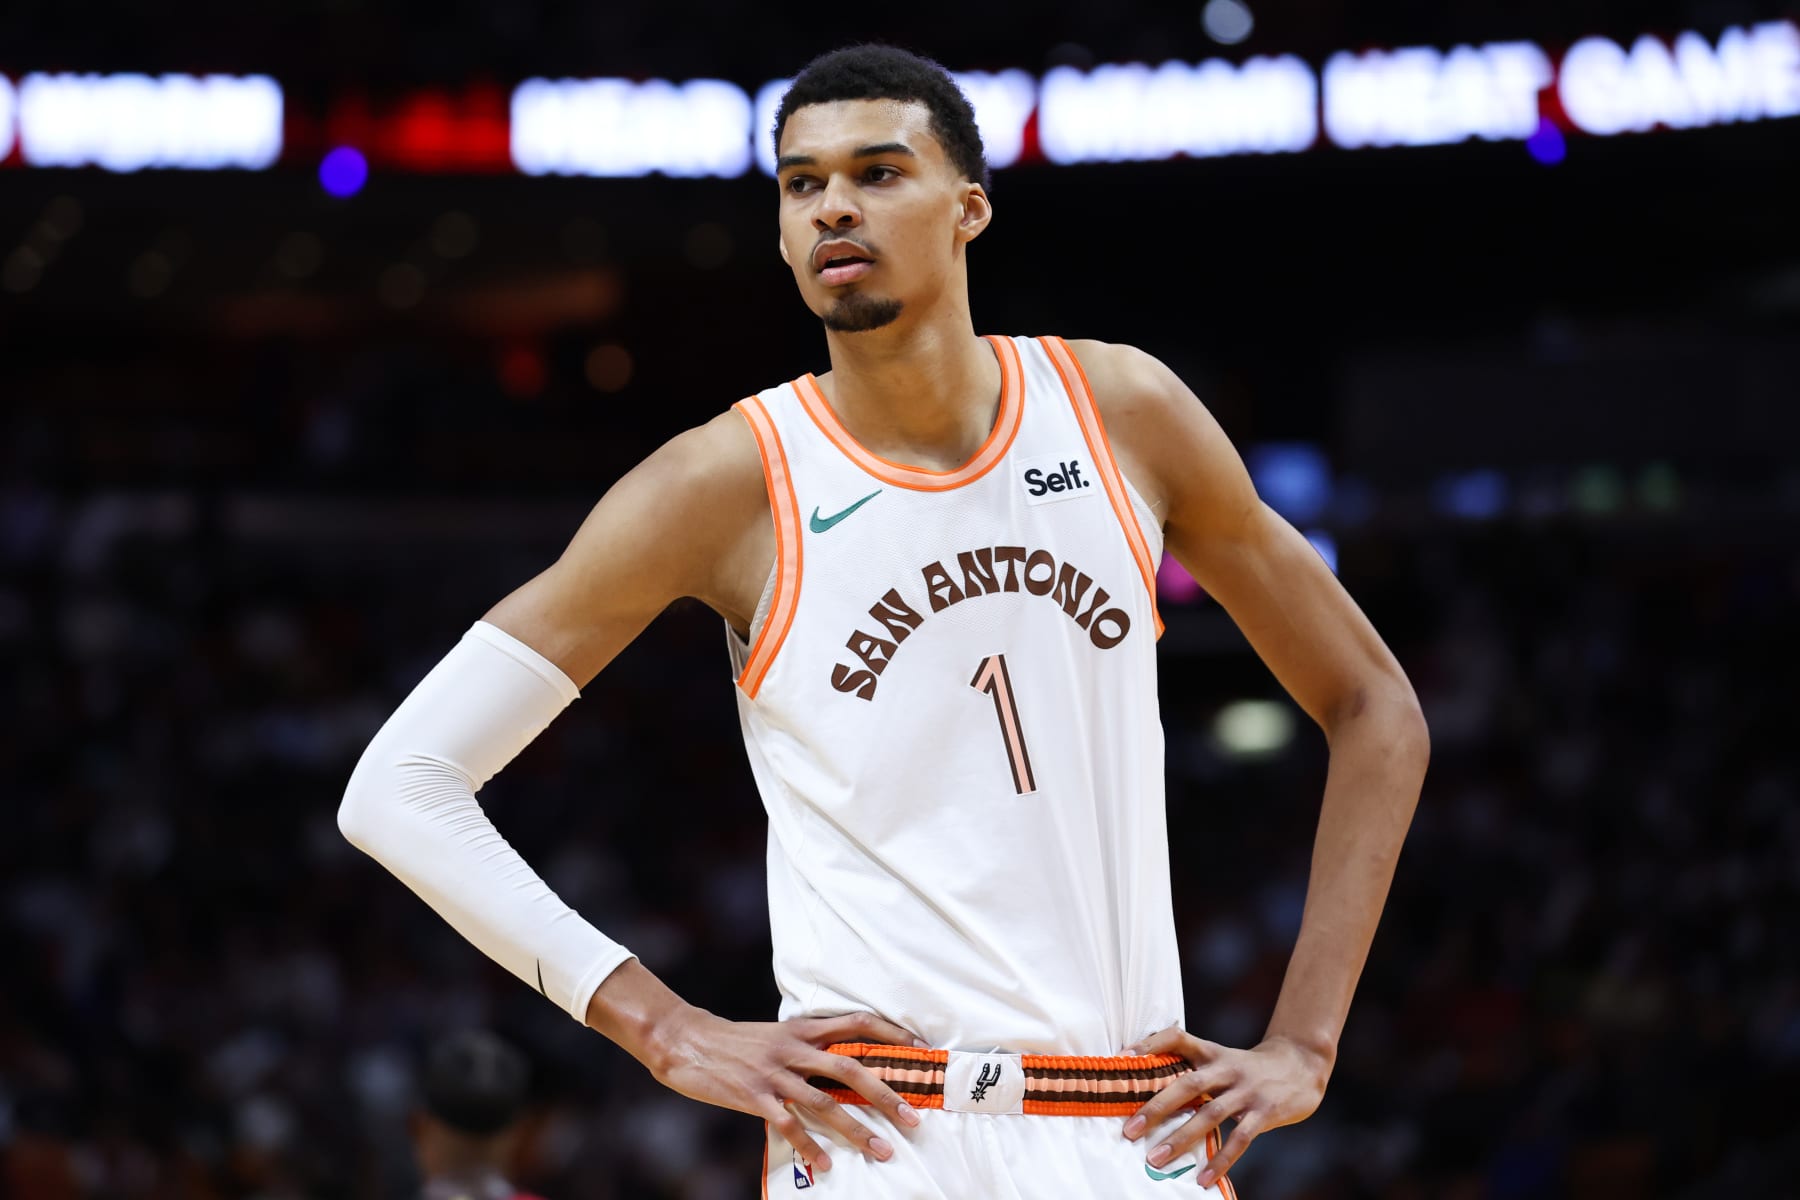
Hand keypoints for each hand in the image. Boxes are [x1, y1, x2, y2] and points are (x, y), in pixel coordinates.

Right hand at [647, 1006, 924, 1173]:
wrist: (686, 1041)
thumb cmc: (734, 1042)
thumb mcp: (775, 1035)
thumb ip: (807, 1047)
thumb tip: (843, 1064)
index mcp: (802, 1029)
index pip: (857, 1023)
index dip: (891, 1034)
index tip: (921, 1050)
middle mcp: (794, 1048)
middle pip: (850, 1068)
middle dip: (885, 1094)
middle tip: (913, 1117)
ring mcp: (774, 1072)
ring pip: (825, 1102)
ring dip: (856, 1129)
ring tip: (881, 1150)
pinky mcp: (754, 1095)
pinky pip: (789, 1124)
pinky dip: (809, 1145)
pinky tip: (825, 1164)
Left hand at [1120, 1028, 1329, 1188]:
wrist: (1302, 1064)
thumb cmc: (1251, 1068)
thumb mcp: (1223, 1059)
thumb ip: (1194, 1071)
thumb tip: (1151, 1093)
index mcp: (1212, 1053)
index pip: (1178, 1037)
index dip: (1150, 1043)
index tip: (1122, 1057)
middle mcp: (1227, 1069)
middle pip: (1187, 1084)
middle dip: (1156, 1108)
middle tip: (1129, 1130)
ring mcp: (1247, 1091)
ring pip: (1210, 1114)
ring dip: (1181, 1139)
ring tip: (1156, 1159)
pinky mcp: (1265, 1112)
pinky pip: (1240, 1139)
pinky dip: (1221, 1160)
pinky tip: (1204, 1179)